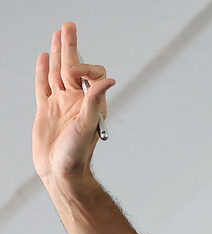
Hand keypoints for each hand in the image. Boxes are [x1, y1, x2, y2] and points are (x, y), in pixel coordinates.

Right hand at [32, 22, 114, 183]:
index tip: (75, 72)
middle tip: (68, 26)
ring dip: (57, 53)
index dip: (84, 68)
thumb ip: (95, 101)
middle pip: (73, 67)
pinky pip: (43, 85)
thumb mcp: (87, 125)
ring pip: (57, 72)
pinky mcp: (47, 109)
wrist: (61, 172)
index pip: (91, 76)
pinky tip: (43, 57)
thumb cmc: (77, 154)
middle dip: (70, 46)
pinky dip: (42, 70)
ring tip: (57, 34)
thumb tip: (110, 80)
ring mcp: (61, 104)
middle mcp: (78, 101)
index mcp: (92, 103)